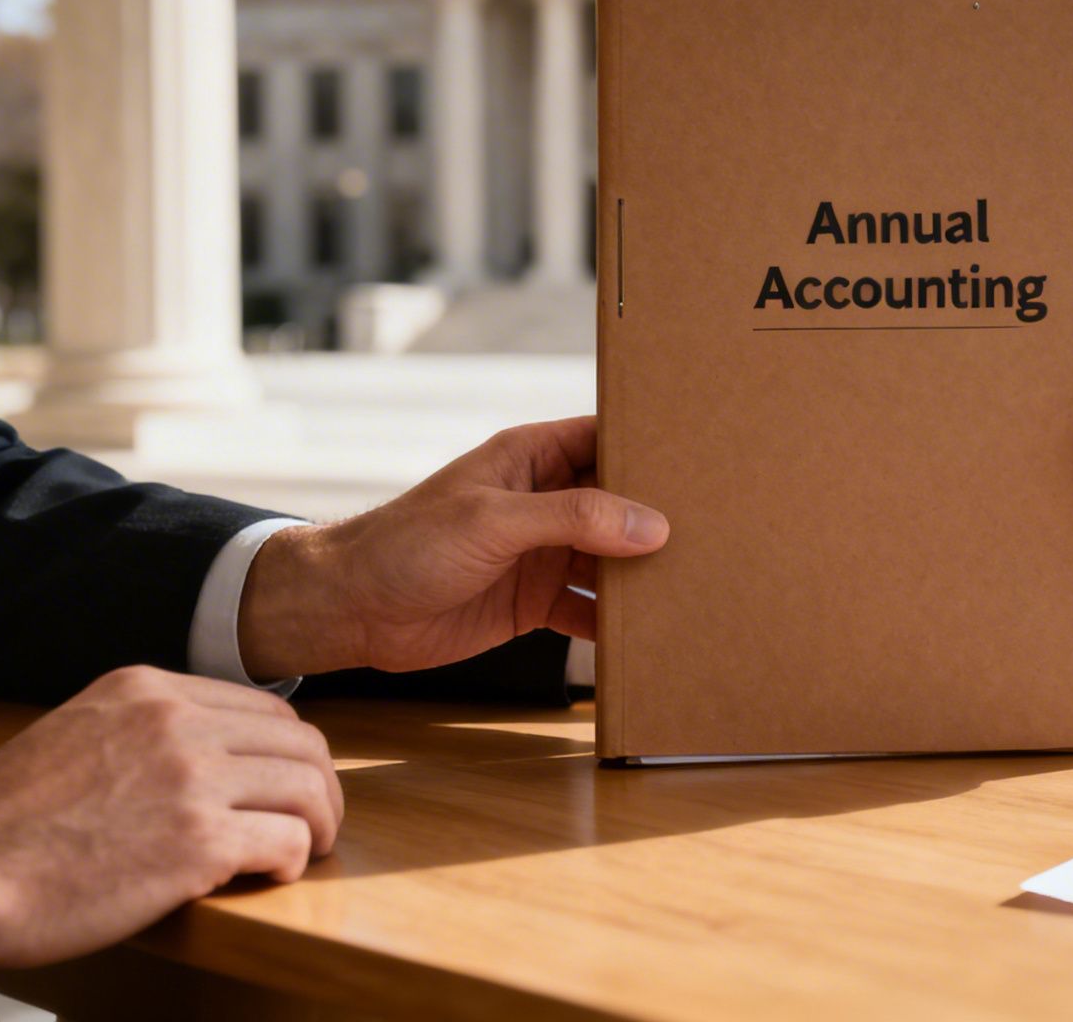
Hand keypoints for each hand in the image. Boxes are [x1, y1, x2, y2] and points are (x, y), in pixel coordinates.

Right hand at [0, 666, 341, 969]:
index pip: (265, 708)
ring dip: (317, 825)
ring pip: (307, 788)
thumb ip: (144, 729)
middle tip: (315, 824)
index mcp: (149, 690)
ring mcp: (192, 778)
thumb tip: (210, 748)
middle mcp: (178, 722)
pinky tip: (272, 875)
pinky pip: (287, 841)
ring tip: (304, 851)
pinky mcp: (199, 841)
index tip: (290, 785)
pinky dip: (292, 861)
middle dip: (320, 787)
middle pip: (301, 744)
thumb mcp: (80, 732)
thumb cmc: (11, 820)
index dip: (290, 752)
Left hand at [237, 416, 668, 678]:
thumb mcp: (494, 520)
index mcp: (533, 456)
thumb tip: (651, 525)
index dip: (653, 446)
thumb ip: (574, 518)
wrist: (350, 609)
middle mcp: (545, 500)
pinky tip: (650, 633)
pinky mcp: (534, 601)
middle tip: (722, 529)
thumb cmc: (406, 543)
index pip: (608, 438)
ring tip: (699, 583)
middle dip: (663, 517)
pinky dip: (617, 621)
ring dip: (645, 573)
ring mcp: (542, 552)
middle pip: (621, 503)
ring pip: (612, 558)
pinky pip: (590, 608)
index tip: (705, 460)